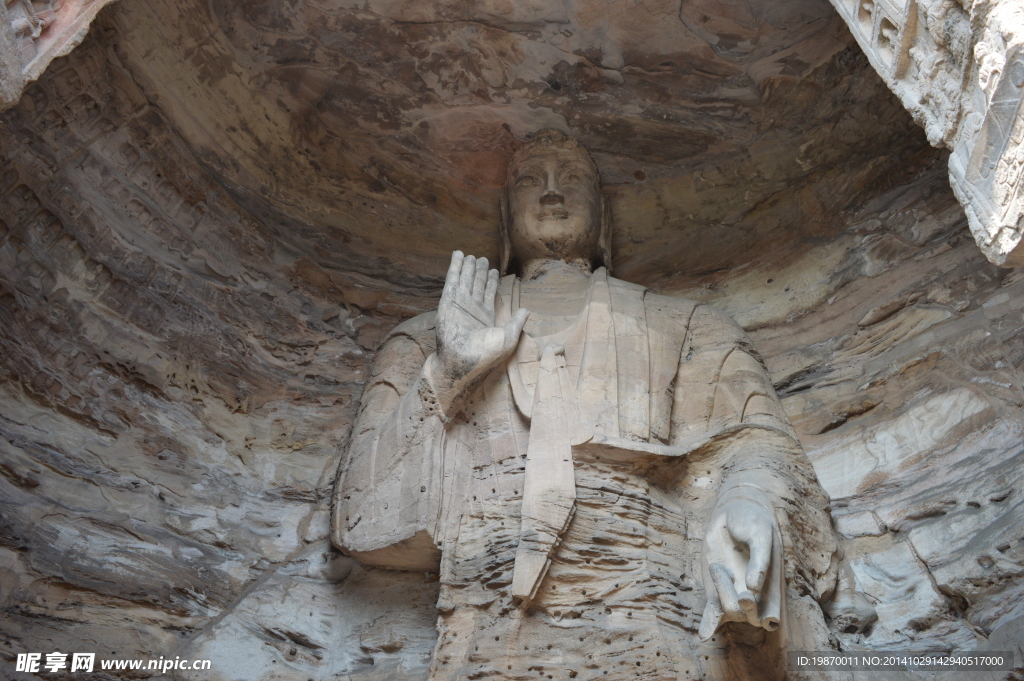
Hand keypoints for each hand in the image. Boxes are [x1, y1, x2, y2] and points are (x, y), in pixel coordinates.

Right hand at [431, 251, 528, 411]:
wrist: (462, 361)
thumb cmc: (486, 354)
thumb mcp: (509, 337)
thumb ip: (517, 321)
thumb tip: (527, 310)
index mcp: (486, 316)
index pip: (489, 294)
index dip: (491, 281)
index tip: (494, 271)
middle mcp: (472, 308)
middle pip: (477, 284)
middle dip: (480, 271)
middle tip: (483, 259)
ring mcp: (460, 304)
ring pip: (465, 279)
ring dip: (468, 267)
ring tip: (471, 255)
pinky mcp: (448, 300)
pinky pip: (453, 279)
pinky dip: (455, 266)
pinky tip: (458, 255)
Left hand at [700, 498, 777, 634]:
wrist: (732, 513)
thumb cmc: (752, 523)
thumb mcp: (760, 535)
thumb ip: (760, 560)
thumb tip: (754, 587)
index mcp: (772, 585)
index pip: (773, 613)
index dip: (769, 616)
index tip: (764, 611)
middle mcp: (755, 594)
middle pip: (752, 616)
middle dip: (747, 609)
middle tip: (744, 595)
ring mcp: (733, 593)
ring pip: (730, 611)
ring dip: (724, 595)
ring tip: (718, 567)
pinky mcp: (714, 590)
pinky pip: (712, 612)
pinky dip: (708, 624)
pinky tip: (703, 634)